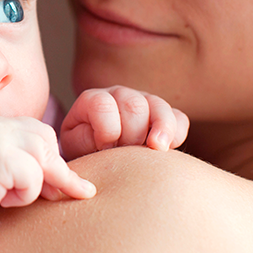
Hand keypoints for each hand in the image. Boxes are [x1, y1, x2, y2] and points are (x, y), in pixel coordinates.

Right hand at [0, 116, 95, 214]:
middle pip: (46, 141)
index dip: (53, 157)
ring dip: (33, 187)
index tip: (62, 182)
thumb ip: (24, 165)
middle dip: (57, 171)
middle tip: (56, 195)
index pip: (40, 131)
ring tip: (6, 197)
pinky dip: (23, 196)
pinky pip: (32, 177)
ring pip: (42, 159)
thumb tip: (66, 182)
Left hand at [60, 86, 188, 160]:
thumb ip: (83, 141)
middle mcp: (118, 94)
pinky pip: (178, 118)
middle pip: (133, 105)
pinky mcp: (162, 116)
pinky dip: (176, 133)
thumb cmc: (83, 153)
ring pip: (159, 106)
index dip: (105, 132)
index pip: (103, 105)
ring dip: (159, 130)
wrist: (95, 158)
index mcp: (92, 100)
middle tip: (125, 154)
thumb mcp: (74, 147)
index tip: (103, 150)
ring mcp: (142, 101)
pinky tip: (167, 149)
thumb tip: (104, 145)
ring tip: (156, 149)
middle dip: (131, 134)